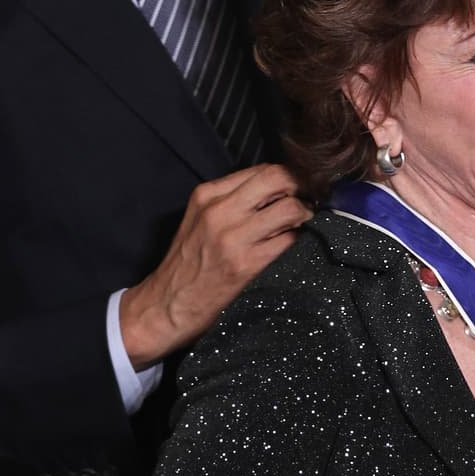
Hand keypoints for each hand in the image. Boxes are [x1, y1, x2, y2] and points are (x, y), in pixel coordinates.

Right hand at [120, 164, 311, 368]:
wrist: (166, 306)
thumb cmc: (188, 265)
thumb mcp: (199, 220)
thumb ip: (231, 201)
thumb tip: (276, 191)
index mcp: (207, 195)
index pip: (263, 169)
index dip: (288, 178)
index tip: (298, 190)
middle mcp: (219, 211)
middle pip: (279, 178)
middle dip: (302, 188)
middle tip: (308, 203)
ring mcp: (233, 238)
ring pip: (290, 208)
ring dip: (305, 216)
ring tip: (302, 227)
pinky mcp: (246, 265)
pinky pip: (288, 242)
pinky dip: (298, 242)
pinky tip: (294, 249)